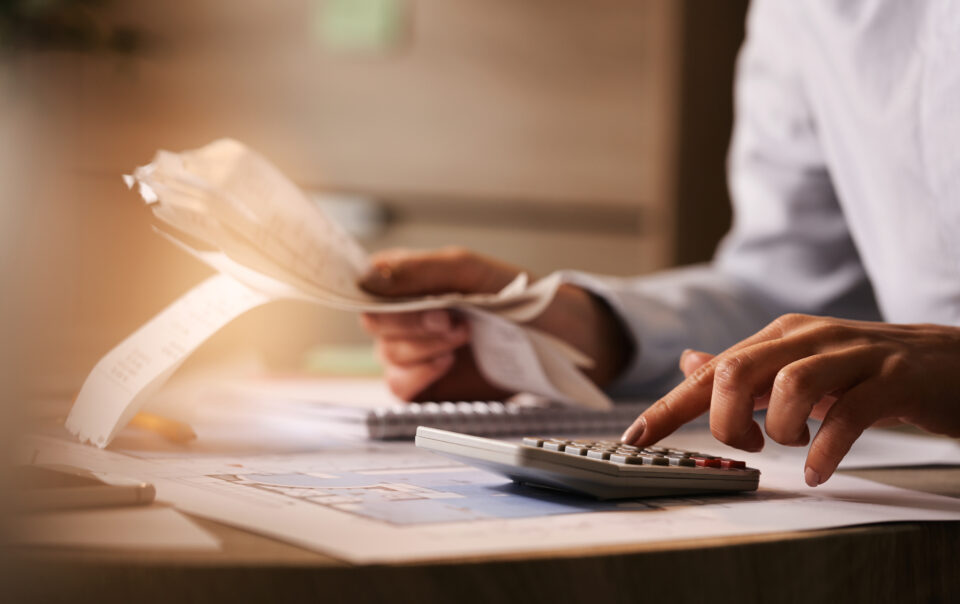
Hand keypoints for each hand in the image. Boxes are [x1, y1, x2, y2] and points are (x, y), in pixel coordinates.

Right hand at [358, 247, 629, 400]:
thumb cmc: (516, 297)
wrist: (557, 338)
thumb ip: (418, 270)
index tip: (419, 300)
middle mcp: (405, 317)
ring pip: (387, 357)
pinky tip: (446, 363)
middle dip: (413, 324)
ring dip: (423, 348)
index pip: (366, 286)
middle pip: (374, 324)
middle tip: (454, 321)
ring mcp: (414, 353)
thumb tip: (367, 276)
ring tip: (462, 338)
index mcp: (408, 282)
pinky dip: (419, 375)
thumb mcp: (469, 271)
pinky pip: (400, 387)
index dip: (382, 297)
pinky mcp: (426, 386)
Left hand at [620, 314, 959, 485]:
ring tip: (791, 448)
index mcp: (780, 336)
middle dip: (724, 418)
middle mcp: (809, 337)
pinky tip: (818, 469)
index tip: (636, 439)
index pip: (711, 370)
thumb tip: (689, 363)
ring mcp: (853, 355)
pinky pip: (849, 415)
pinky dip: (826, 449)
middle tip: (745, 444)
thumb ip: (745, 368)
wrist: (952, 362)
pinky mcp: (893, 379)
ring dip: (781, 430)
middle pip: (739, 369)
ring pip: (791, 385)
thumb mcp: (797, 365)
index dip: (669, 407)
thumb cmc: (865, 370)